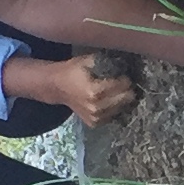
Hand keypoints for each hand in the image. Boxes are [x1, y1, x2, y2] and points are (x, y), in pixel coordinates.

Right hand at [4, 52, 138, 128]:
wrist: (57, 87)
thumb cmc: (73, 71)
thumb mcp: (88, 61)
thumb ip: (107, 63)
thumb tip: (124, 65)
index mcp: (94, 91)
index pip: (123, 86)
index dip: (126, 79)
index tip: (123, 75)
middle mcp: (96, 107)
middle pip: (125, 99)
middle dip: (127, 90)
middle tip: (123, 83)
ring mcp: (95, 117)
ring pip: (121, 108)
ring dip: (121, 100)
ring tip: (115, 91)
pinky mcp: (94, 123)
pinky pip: (112, 115)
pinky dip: (113, 108)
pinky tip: (107, 100)